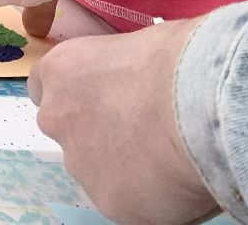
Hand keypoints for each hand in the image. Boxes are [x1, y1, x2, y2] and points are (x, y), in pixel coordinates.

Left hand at [30, 18, 216, 224]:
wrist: (202, 105)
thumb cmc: (178, 60)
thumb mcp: (136, 44)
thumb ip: (118, 70)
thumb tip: (137, 80)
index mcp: (59, 71)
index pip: (46, 88)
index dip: (75, 96)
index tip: (101, 101)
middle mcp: (56, 118)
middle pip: (69, 132)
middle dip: (97, 135)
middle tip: (141, 134)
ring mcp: (78, 165)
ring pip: (97, 171)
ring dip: (122, 168)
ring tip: (167, 158)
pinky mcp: (109, 203)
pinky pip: (128, 202)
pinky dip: (149, 196)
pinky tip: (177, 181)